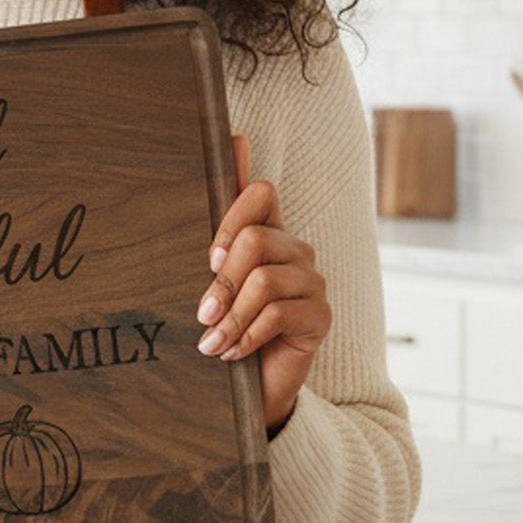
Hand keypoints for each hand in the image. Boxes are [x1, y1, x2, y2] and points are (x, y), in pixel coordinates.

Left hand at [196, 134, 330, 434]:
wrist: (252, 384)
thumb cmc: (227, 323)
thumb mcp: (213, 273)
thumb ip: (221, 219)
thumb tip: (234, 138)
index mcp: (268, 232)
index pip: (262, 193)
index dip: (231, 216)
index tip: (208, 255)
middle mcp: (296, 250)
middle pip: (256, 240)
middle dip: (221, 280)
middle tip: (201, 312)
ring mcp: (312, 282)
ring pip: (265, 280)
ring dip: (230, 316)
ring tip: (210, 341)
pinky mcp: (320, 316)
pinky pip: (277, 314)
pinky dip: (246, 335)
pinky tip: (231, 352)